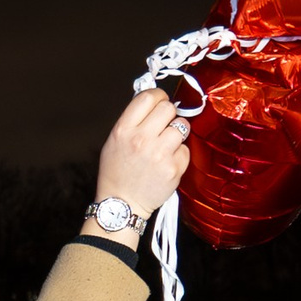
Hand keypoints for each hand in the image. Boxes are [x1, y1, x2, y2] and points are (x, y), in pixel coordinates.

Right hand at [94, 86, 188, 220]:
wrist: (122, 205)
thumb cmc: (117, 172)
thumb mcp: (114, 140)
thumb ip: (133, 119)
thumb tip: (153, 99)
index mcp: (123, 130)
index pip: (148, 97)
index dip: (158, 96)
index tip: (160, 102)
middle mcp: (141, 139)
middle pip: (168, 108)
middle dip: (168, 115)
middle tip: (163, 126)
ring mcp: (159, 154)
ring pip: (182, 126)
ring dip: (177, 134)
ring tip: (166, 145)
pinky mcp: (173, 168)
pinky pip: (186, 149)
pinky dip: (179, 155)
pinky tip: (167, 163)